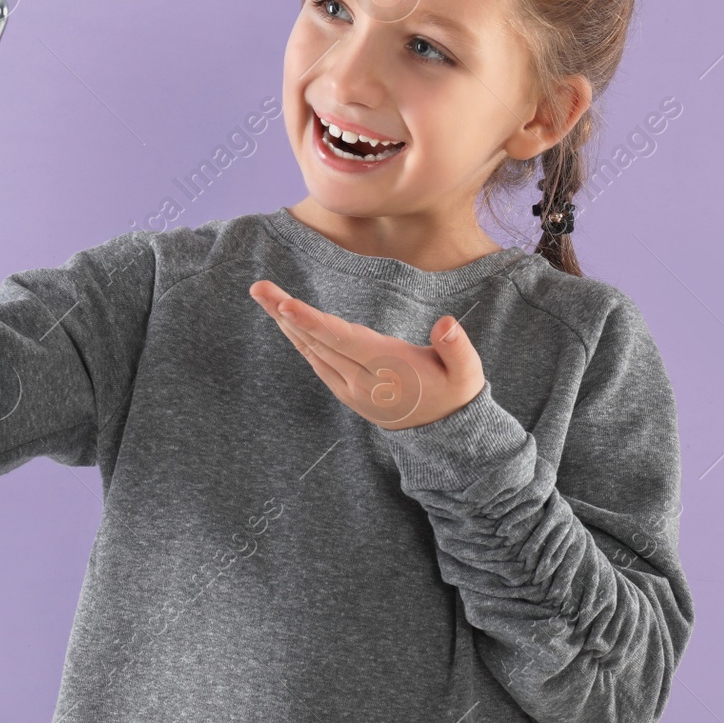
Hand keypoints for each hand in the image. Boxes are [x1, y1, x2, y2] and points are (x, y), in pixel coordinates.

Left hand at [247, 280, 484, 429]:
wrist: (444, 435)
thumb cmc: (455, 393)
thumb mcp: (467, 372)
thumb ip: (456, 346)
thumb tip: (445, 323)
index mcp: (386, 367)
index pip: (342, 341)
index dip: (312, 322)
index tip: (285, 305)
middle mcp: (360, 378)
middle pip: (316, 341)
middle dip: (284, 313)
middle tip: (257, 287)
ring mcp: (349, 388)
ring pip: (311, 351)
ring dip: (285, 323)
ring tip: (263, 296)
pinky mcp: (346, 391)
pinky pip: (316, 361)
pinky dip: (299, 339)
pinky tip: (284, 321)